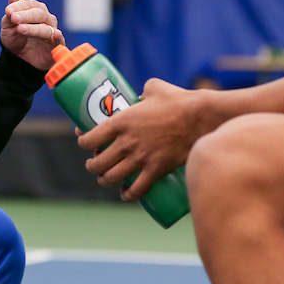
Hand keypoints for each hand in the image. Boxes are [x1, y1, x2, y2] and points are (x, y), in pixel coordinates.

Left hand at [0, 0, 63, 70]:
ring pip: (45, 27)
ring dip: (33, 28)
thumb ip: (11, 11)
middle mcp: (46, 19)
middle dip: (26, 15)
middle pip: (39, 13)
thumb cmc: (15, 40)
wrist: (19, 60)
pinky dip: (57, 36)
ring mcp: (52, 31)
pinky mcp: (56, 45)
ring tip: (20, 29)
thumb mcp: (8, 26)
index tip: (8, 11)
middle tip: (14, 18)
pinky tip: (55, 34)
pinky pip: (58, 40)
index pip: (29, 4)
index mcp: (35, 10)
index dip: (19, 6)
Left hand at [78, 78, 223, 200]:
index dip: (83, 143)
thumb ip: (143, 91)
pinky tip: (126, 194)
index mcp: (120, 121)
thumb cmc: (178, 100)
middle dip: (92, 166)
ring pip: (111, 178)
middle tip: (94, 164)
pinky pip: (136, 190)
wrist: (200, 118)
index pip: (89, 139)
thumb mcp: (154, 88)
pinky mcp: (156, 170)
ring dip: (104, 180)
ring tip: (105, 179)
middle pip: (97, 163)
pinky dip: (128, 195)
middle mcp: (126, 142)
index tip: (85, 143)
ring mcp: (140, 158)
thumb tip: (142, 95)